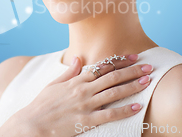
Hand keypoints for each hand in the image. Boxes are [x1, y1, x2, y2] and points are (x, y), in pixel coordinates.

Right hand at [14, 53, 153, 136]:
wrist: (32, 124)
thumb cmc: (42, 105)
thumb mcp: (54, 84)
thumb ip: (69, 72)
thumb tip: (77, 58)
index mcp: (76, 80)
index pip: (103, 67)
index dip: (120, 61)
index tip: (134, 57)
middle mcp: (83, 90)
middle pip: (113, 77)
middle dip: (133, 71)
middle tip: (149, 66)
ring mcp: (86, 105)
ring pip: (114, 93)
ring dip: (132, 86)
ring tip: (147, 81)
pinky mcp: (86, 121)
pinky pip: (109, 115)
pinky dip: (124, 110)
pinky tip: (137, 106)